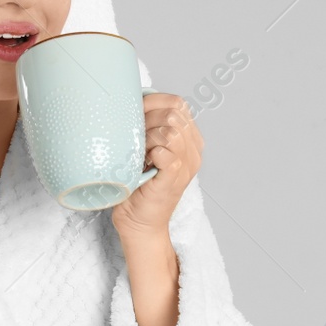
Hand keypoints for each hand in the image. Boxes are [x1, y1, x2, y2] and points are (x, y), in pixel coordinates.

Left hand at [112, 91, 202, 240]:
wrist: (139, 224)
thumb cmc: (139, 186)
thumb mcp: (147, 150)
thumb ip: (150, 128)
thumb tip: (133, 102)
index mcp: (190, 140)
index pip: (178, 104)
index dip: (153, 103)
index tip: (135, 114)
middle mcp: (193, 152)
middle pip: (174, 114)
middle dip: (148, 120)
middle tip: (135, 139)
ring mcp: (186, 166)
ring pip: (171, 131)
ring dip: (148, 138)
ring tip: (139, 154)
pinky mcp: (174, 180)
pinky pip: (167, 154)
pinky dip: (151, 154)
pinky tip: (144, 163)